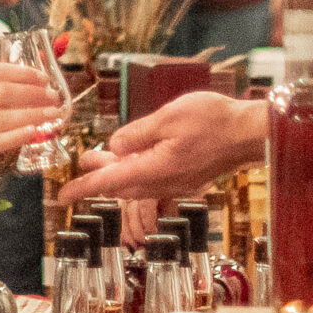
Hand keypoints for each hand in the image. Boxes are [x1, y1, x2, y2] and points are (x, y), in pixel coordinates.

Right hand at [0, 62, 63, 188]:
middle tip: (54, 96)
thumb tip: (14, 84)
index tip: (44, 77)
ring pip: (4, 117)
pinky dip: (19, 136)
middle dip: (34, 93)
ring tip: (53, 114)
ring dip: (33, 114)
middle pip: (4, 92)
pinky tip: (35, 133)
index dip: (24, 73)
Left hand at [70, 91, 265, 203]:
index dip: (83, 188)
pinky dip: (136, 170)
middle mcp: (164, 183)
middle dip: (98, 176)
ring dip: (116, 171)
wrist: (250, 133)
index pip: (110, 182)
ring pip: (136, 182)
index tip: (62, 195)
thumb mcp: (168, 117)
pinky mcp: (186, 177)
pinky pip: (152, 179)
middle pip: (121, 184)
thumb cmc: (214, 121)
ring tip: (98, 157)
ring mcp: (177, 182)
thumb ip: (137, 134)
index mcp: (156, 169)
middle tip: (81, 163)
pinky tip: (134, 155)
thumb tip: (115, 147)